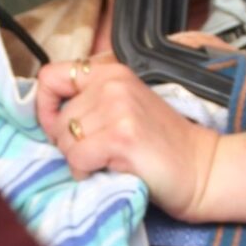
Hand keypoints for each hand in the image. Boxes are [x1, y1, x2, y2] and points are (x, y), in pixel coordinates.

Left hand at [35, 56, 218, 217]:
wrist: (201, 169)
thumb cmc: (161, 146)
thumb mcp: (124, 109)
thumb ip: (90, 103)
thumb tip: (47, 118)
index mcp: (112, 72)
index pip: (50, 75)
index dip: (44, 106)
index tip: (58, 126)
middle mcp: (113, 84)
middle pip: (56, 119)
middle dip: (68, 144)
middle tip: (99, 154)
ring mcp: (118, 108)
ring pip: (64, 141)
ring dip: (79, 160)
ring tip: (108, 162)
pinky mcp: (121, 136)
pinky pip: (77, 158)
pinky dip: (86, 173)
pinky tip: (110, 171)